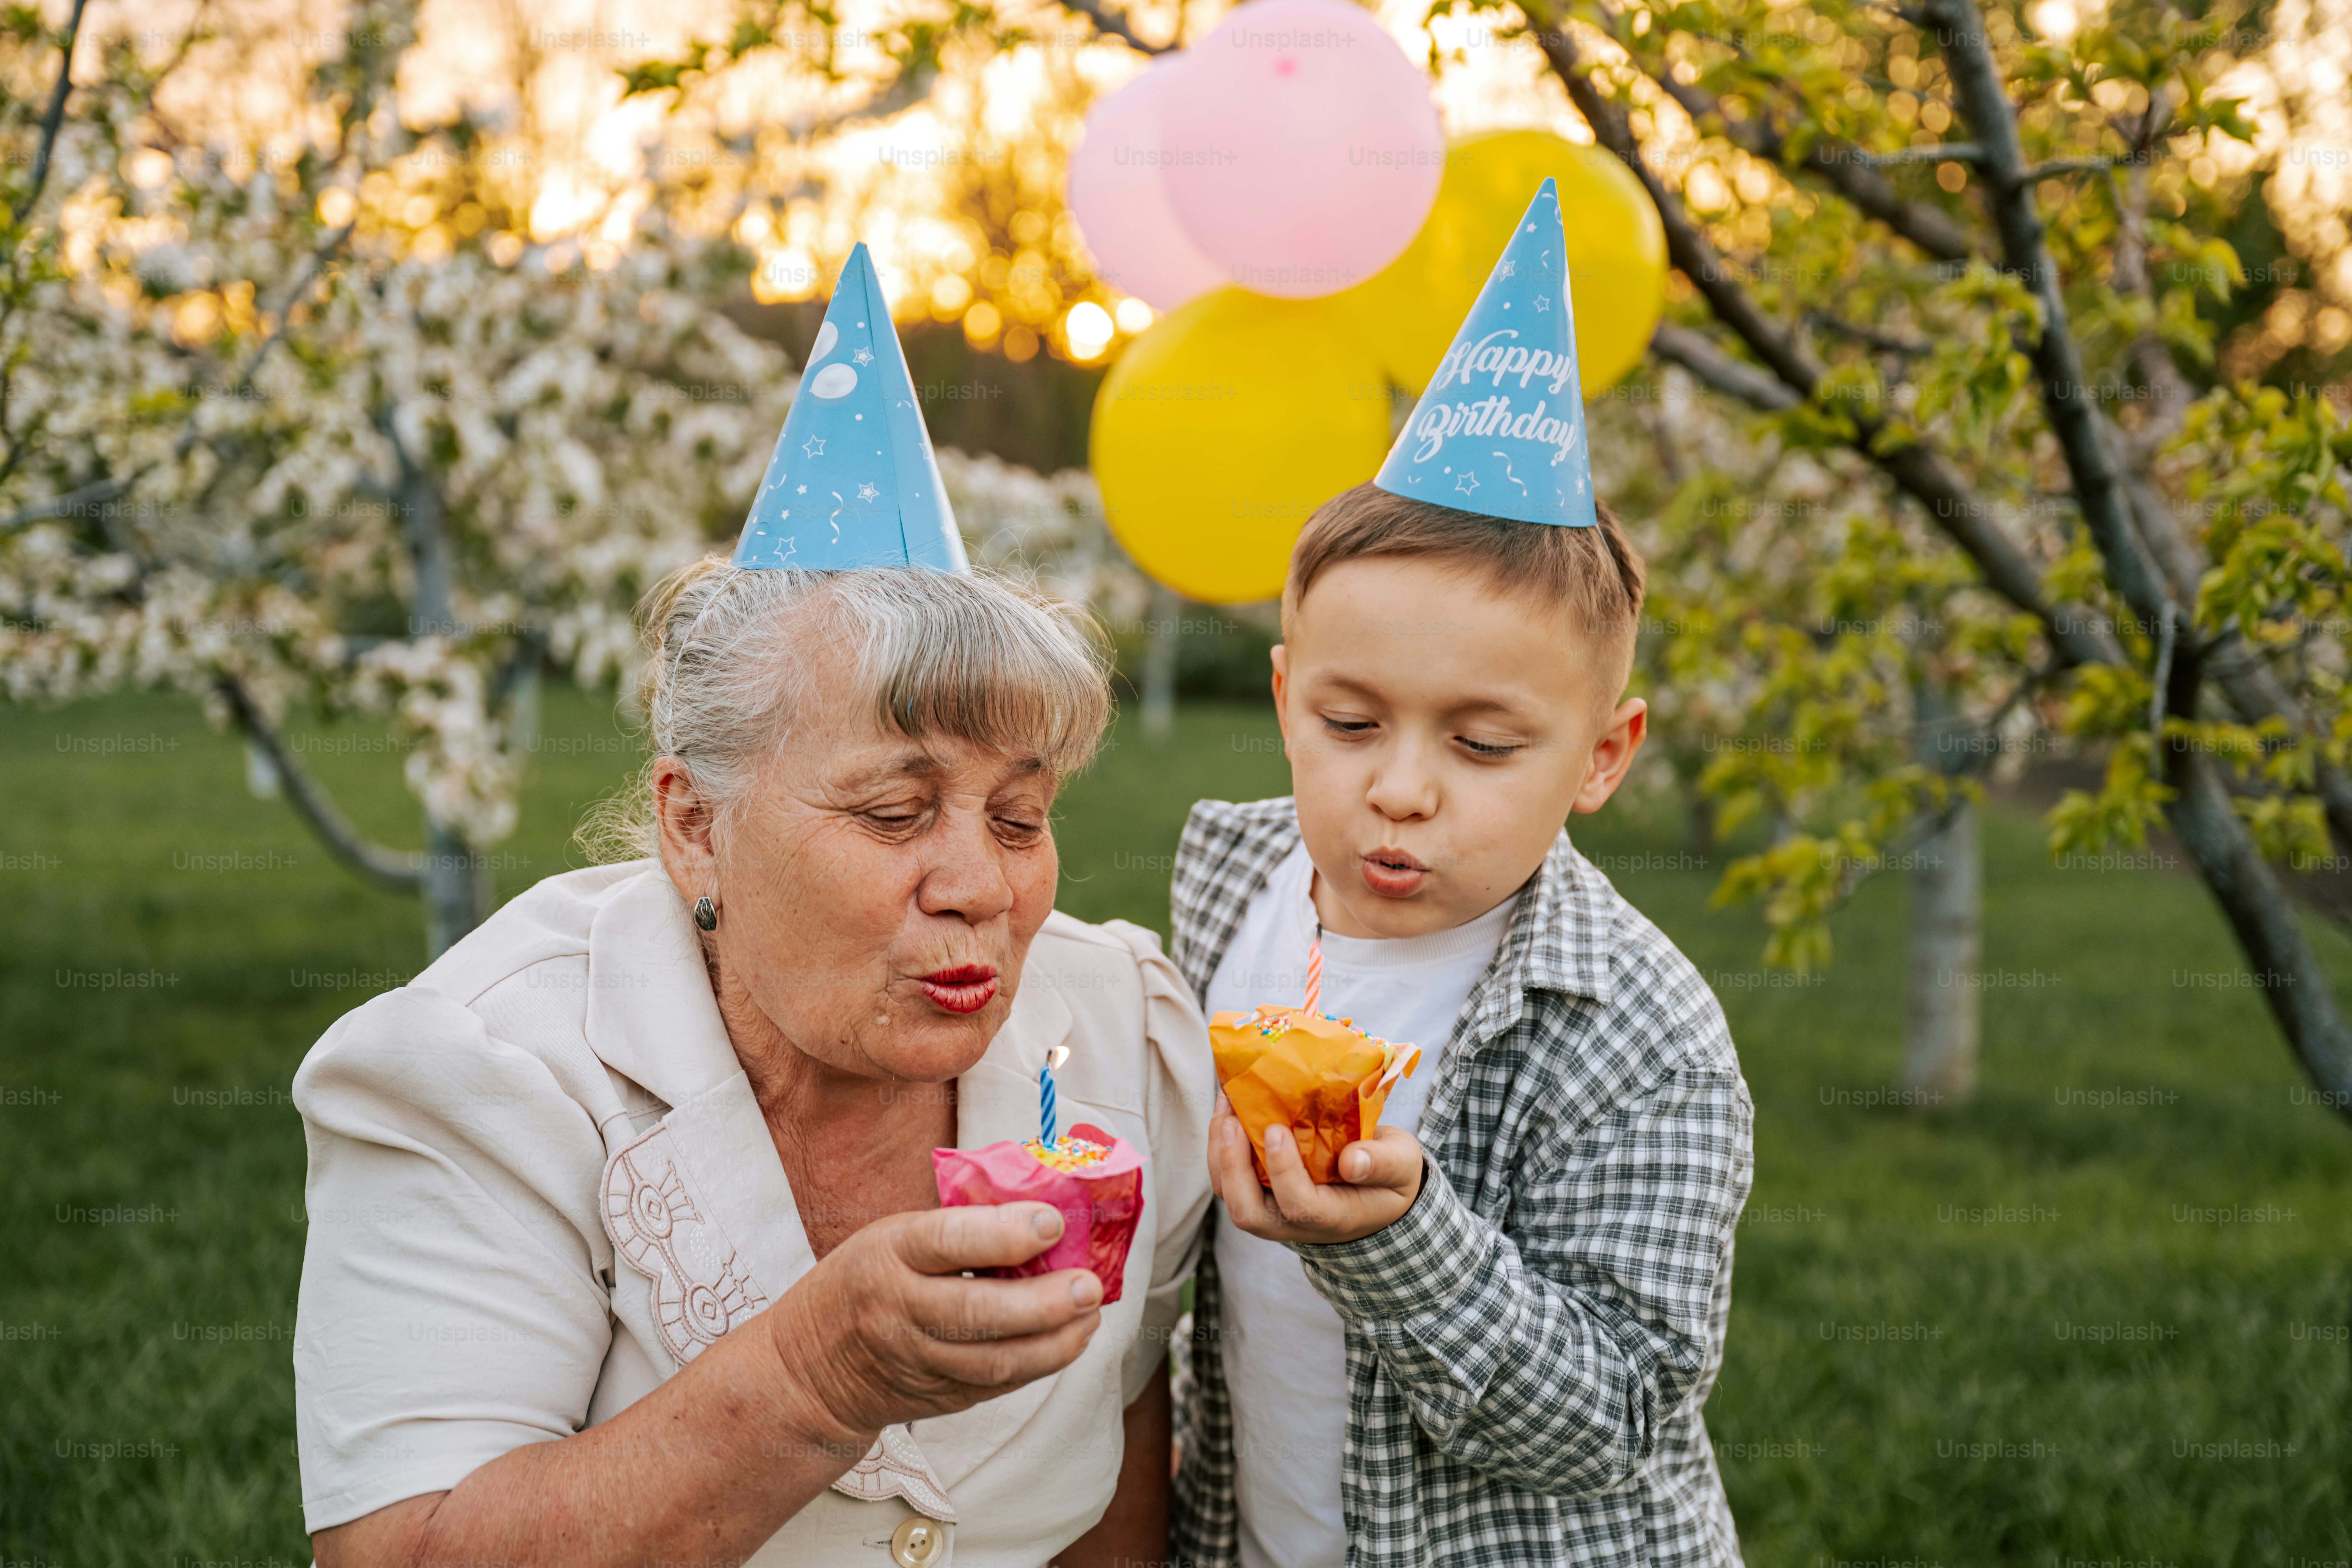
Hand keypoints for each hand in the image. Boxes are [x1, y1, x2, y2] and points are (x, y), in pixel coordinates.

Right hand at [766, 1201, 1102, 1445]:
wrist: (811, 1368)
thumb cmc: (869, 1279)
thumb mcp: (894, 1236)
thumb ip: (960, 1229)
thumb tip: (1043, 1216)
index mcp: (888, 1254)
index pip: (947, 1243)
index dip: (1004, 1234)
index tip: (1053, 1222)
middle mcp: (898, 1310)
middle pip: (975, 1314)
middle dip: (1043, 1303)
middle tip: (1090, 1285)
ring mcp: (916, 1361)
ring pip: (994, 1361)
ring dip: (1053, 1342)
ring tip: (1091, 1316)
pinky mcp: (936, 1398)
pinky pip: (996, 1385)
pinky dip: (1039, 1365)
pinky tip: (1068, 1340)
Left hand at [1209, 1092, 1423, 1244]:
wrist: (1379, 1191)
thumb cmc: (1390, 1176)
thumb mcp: (1401, 1166)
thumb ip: (1382, 1164)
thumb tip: (1352, 1161)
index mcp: (1333, 1218)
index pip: (1298, 1206)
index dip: (1283, 1170)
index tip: (1276, 1129)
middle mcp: (1294, 1223)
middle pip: (1248, 1212)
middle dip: (1233, 1167)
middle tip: (1233, 1121)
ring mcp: (1273, 1211)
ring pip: (1231, 1195)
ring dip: (1220, 1153)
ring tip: (1225, 1107)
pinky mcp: (1261, 1192)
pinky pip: (1229, 1178)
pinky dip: (1221, 1146)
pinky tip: (1228, 1109)